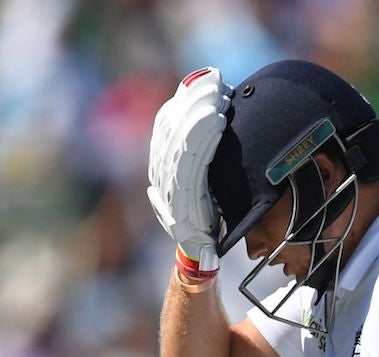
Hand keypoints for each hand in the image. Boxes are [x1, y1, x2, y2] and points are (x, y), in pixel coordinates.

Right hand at [147, 67, 230, 269]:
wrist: (204, 255)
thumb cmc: (211, 213)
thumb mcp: (207, 176)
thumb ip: (202, 150)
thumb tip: (215, 110)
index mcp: (162, 165)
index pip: (169, 123)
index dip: (187, 99)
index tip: (209, 79)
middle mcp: (159, 174)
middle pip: (172, 128)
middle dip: (195, 100)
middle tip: (217, 81)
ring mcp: (167, 191)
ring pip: (180, 142)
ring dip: (200, 115)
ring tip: (219, 97)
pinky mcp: (180, 204)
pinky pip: (191, 164)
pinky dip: (203, 140)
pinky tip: (217, 122)